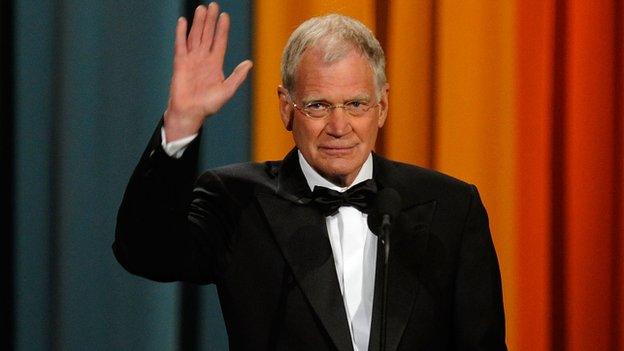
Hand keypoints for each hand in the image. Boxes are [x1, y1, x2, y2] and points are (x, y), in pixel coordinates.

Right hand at [164, 3, 252, 140]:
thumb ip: (237, 76)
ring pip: (195, 36)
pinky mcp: (180, 63)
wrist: (190, 113)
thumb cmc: (208, 106)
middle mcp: (203, 59)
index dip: (222, 29)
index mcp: (215, 65)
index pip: (219, 42)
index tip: (225, 16)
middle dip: (210, 21)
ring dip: (198, 23)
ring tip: (201, 9)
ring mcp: (191, 60)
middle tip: (213, 5)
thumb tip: (249, 63)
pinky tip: (183, 21)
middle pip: (207, 35)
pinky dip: (181, 33)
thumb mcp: (227, 91)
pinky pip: (180, 45)